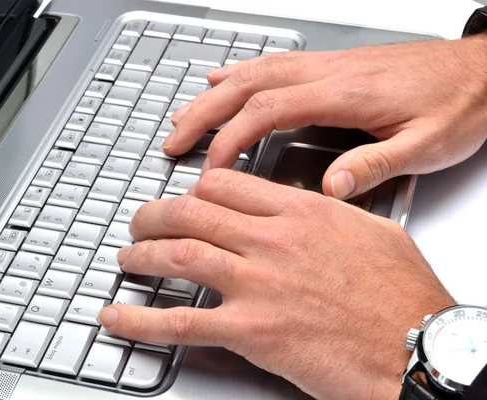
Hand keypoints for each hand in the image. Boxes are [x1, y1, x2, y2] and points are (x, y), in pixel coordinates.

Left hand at [98, 169, 454, 399]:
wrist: (416, 345)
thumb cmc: (401, 294)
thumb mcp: (371, 231)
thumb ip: (330, 211)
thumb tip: (311, 200)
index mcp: (300, 211)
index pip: (226, 184)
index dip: (196, 190)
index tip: (187, 198)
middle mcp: (271, 240)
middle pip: (191, 212)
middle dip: (153, 215)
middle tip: (138, 221)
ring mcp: (256, 284)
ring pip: (178, 254)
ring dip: (141, 254)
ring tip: (125, 257)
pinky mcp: (250, 331)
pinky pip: (180, 321)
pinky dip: (139, 320)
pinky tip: (115, 317)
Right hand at [162, 35, 486, 199]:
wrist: (486, 71)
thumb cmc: (460, 104)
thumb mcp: (429, 144)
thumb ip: (377, 163)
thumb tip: (332, 186)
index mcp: (344, 94)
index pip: (267, 112)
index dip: (230, 138)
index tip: (210, 168)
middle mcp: (328, 73)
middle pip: (247, 86)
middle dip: (204, 114)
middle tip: (173, 140)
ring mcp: (327, 65)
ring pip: (255, 71)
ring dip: (214, 94)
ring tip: (184, 114)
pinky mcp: (333, 65)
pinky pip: (274, 62)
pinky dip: (241, 72)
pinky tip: (225, 79)